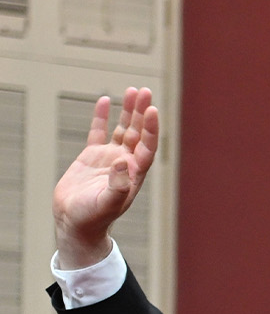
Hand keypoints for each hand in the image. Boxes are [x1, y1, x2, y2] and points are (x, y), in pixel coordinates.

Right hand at [52, 88, 157, 268]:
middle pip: (138, 132)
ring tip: (133, 90)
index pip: (147, 146)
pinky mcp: (92, 156)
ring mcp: (110, 158)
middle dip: (142, 112)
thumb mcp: (108, 203)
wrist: (75, 222)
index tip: (151, 110)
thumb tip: (122, 161)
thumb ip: (117, 184)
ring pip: (122, 129)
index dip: (151, 129)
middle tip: (145, 91)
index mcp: (135, 174)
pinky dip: (102, 117)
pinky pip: (99, 132)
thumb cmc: (94, 217)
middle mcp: (126, 163)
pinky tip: (105, 100)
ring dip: (128, 111)